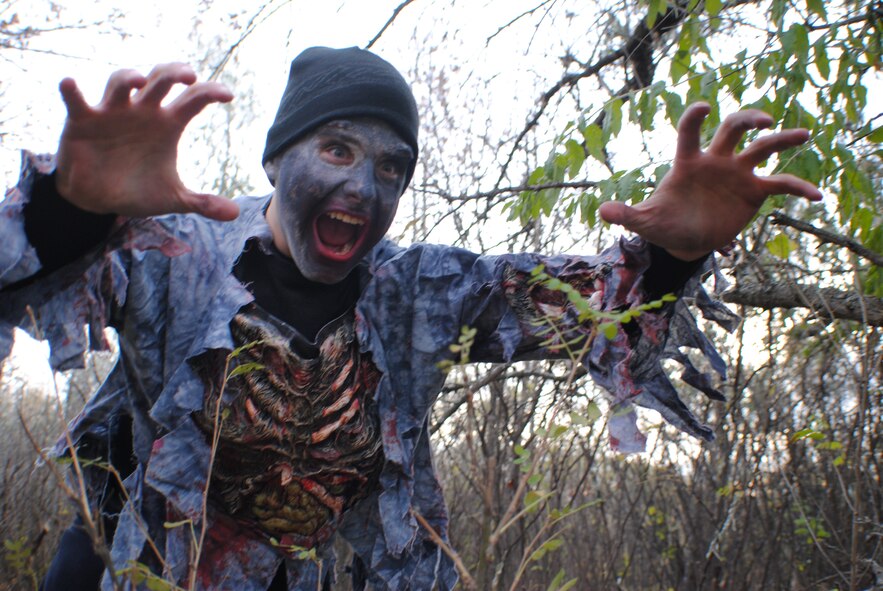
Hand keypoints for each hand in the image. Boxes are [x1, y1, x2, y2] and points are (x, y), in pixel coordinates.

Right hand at [55, 63, 238, 220]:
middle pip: (160, 80)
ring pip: (120, 81)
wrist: (98, 201)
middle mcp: (142, 111)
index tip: (228, 95)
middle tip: (188, 75)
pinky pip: (75, 101)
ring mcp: (113, 112)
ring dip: (128, 77)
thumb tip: (235, 214)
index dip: (210, 92)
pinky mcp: (83, 120)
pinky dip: (71, 91)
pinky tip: (70, 84)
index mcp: (167, 124)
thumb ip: (203, 203)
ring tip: (139, 81)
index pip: (193, 100)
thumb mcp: (173, 198)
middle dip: (173, 72)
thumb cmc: (137, 189)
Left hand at [598, 102, 821, 260]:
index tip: (702, 108)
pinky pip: (781, 184)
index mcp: (688, 162)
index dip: (694, 118)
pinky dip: (799, 187)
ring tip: (803, 133)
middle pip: (733, 128)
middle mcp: (716, 161)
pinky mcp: (754, 192)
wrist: (685, 242)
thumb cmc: (664, 224)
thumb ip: (627, 214)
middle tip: (763, 121)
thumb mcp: (645, 222)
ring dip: (783, 138)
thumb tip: (602, 212)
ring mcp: (737, 174)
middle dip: (748, 119)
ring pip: (764, 147)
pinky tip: (818, 196)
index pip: (691, 132)